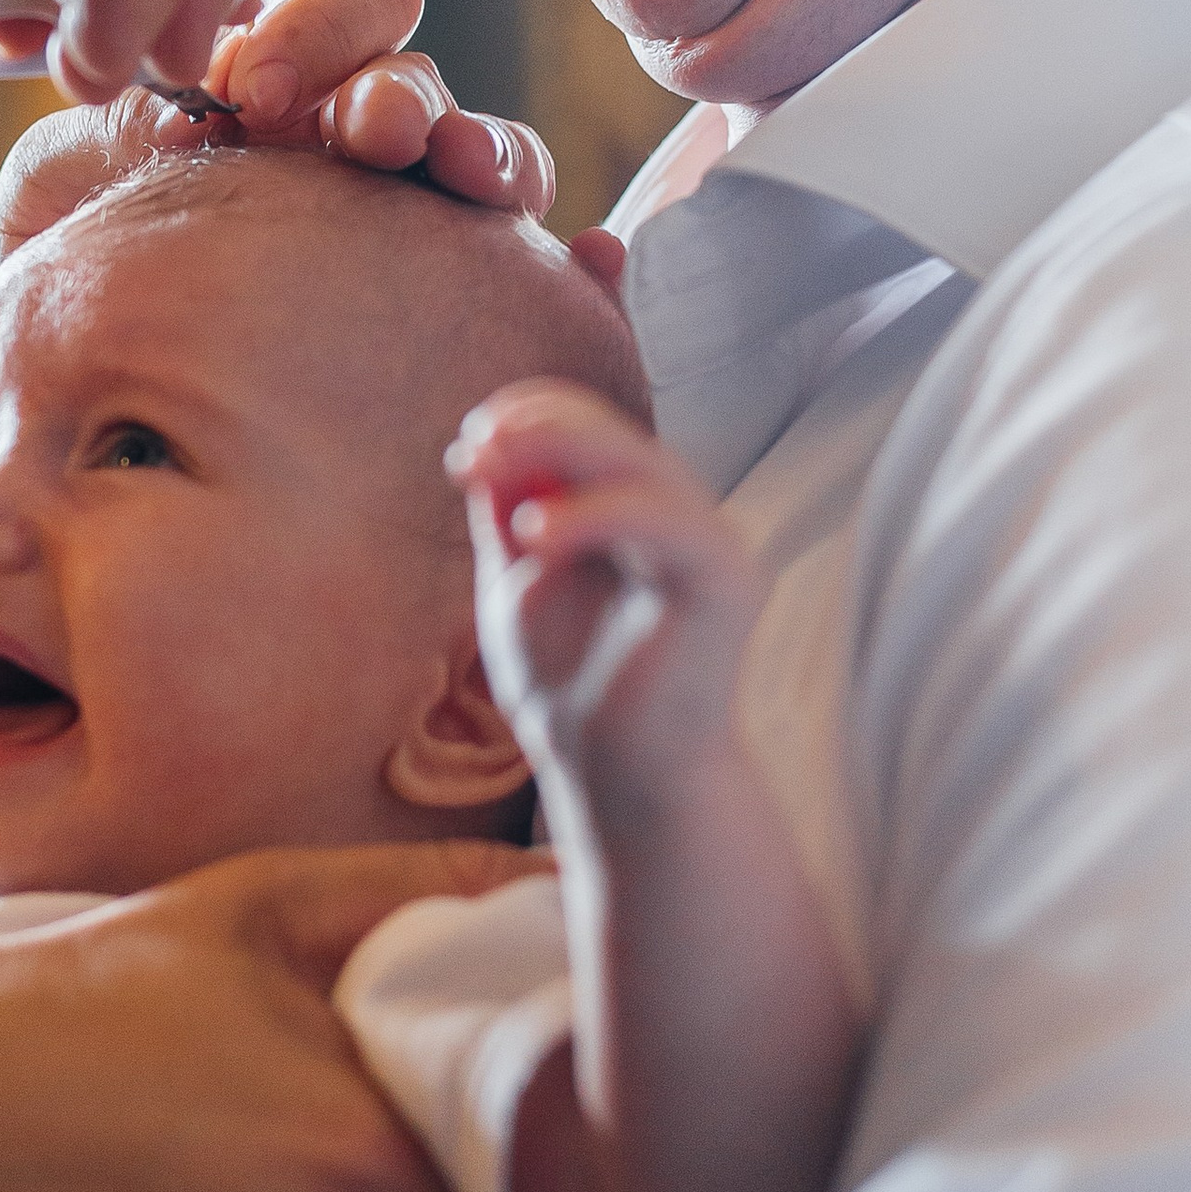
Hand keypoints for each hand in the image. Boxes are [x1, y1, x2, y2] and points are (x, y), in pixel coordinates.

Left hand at [0, 0, 561, 263]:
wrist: (78, 404)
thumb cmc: (71, 274)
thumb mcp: (57, 187)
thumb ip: (105, 126)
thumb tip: (187, 108)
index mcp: (275, 76)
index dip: (313, 25)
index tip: (250, 93)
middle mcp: (356, 133)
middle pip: (416, 60)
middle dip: (397, 80)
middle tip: (366, 130)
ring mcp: (416, 214)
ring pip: (485, 152)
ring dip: (480, 150)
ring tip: (464, 180)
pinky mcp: (462, 302)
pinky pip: (538, 270)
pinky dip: (569, 258)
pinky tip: (583, 261)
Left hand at [455, 381, 764, 838]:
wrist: (612, 774)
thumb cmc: (567, 681)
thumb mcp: (517, 585)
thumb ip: (508, 515)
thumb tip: (483, 443)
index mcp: (630, 504)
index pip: (588, 425)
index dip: (527, 417)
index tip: (462, 448)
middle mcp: (677, 513)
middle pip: (612, 433)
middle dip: (537, 425)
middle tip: (475, 445)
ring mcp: (709, 542)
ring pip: (640, 465)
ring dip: (560, 452)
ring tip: (490, 477)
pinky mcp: (728, 580)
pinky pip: (665, 521)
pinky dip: (596, 514)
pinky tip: (534, 534)